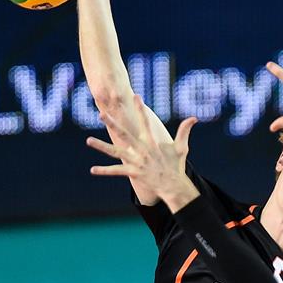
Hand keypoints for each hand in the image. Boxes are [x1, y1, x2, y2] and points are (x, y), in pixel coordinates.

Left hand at [87, 96, 198, 211]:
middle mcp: (142, 150)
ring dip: (101, 146)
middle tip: (101, 114)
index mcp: (152, 142)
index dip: (141, 109)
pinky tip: (93, 170)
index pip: (145, 122)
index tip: (136, 96)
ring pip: (115, 152)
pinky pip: (116, 171)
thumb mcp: (181, 148)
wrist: (173, 186)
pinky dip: (104, 171)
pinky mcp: (133, 172)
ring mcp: (136, 161)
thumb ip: (185, 131)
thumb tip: (194, 118)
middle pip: (124, 134)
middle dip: (112, 123)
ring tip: (88, 140)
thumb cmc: (176, 166)